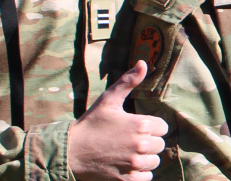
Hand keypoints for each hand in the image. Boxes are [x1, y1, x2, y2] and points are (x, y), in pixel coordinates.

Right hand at [68, 61, 168, 180]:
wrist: (68, 153)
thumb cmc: (89, 125)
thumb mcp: (108, 101)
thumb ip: (128, 82)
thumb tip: (144, 62)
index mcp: (141, 125)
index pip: (162, 128)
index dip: (149, 128)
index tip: (134, 128)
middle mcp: (141, 145)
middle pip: (159, 145)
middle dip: (147, 143)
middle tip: (127, 142)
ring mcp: (134, 164)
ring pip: (154, 162)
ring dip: (143, 159)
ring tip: (125, 154)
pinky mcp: (127, 180)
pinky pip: (146, 178)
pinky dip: (138, 174)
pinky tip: (124, 166)